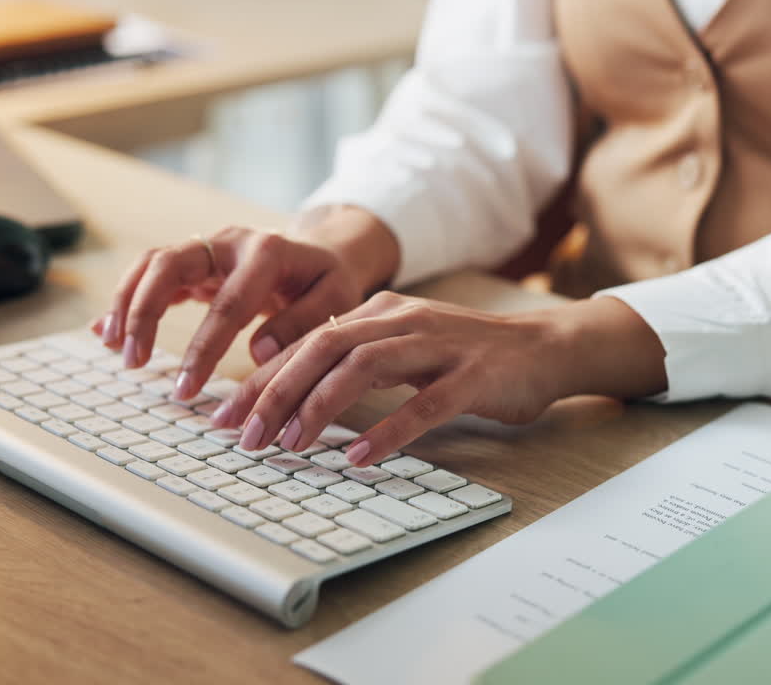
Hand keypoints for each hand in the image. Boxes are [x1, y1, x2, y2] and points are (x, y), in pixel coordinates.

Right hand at [94, 225, 373, 399]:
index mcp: (268, 252)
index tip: (188, 388)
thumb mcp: (336, 301)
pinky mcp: (195, 260)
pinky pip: (151, 273)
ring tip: (113, 347)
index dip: (204, 348)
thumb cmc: (330, 283)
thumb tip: (258, 351)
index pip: (228, 303)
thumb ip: (302, 324)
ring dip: (127, 303)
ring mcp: (208, 247)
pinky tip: (108, 330)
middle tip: (134, 360)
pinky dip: (128, 299)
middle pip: (170, 264)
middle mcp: (230, 241)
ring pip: (152, 263)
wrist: (324, 254)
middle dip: (145, 312)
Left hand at [211, 292, 667, 466]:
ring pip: (364, 369)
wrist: (545, 347)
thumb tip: (292, 391)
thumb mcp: (404, 345)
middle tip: (243, 436)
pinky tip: (359, 458)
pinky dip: (387, 431)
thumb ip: (356, 358)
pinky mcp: (472, 378)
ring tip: (288, 446)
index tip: (225, 415)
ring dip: (318, 409)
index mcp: (380, 313)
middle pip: (323, 349)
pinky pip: (422, 405)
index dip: (261, 378)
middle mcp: (403, 321)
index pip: (306, 340)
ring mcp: (440, 347)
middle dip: (275, 393)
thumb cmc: (468, 356)